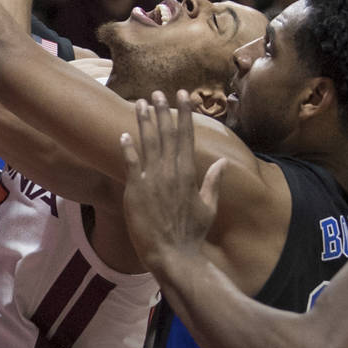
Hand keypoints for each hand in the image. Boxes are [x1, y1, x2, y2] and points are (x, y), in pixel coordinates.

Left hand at [121, 90, 224, 270]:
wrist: (172, 255)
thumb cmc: (191, 234)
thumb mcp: (208, 207)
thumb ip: (213, 182)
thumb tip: (223, 163)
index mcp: (189, 173)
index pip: (186, 135)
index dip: (185, 113)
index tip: (183, 95)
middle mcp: (171, 172)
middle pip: (166, 133)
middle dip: (163, 110)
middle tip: (158, 92)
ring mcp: (152, 180)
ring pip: (148, 143)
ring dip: (144, 121)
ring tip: (139, 103)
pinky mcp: (136, 190)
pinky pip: (130, 163)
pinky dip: (128, 148)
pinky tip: (124, 134)